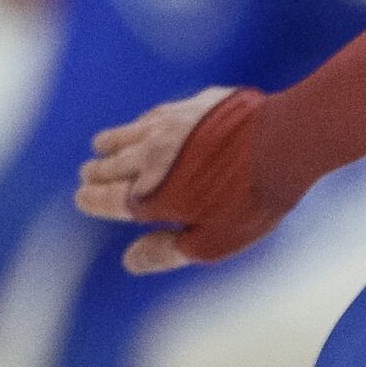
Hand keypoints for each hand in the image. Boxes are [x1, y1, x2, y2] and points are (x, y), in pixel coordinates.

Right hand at [76, 86, 241, 272]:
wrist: (283, 142)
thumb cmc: (250, 200)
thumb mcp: (212, 242)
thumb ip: (167, 252)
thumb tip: (129, 261)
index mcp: (150, 195)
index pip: (106, 199)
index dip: (92, 200)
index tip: (82, 198)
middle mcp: (150, 157)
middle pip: (112, 165)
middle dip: (97, 172)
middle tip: (88, 174)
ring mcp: (170, 126)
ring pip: (128, 134)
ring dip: (111, 143)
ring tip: (101, 146)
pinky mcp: (193, 105)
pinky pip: (155, 115)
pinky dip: (141, 124)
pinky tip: (144, 125)